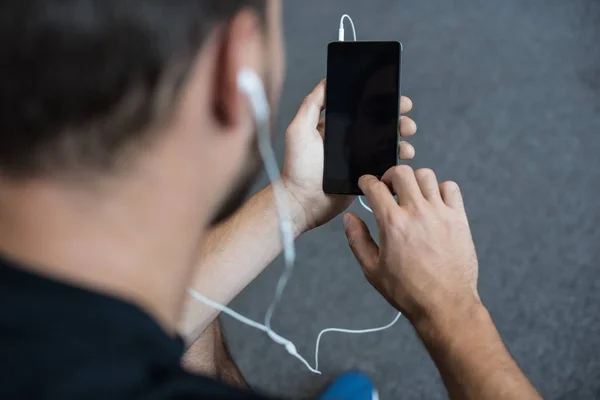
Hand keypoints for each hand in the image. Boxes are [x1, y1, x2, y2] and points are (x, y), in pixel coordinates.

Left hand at [282, 80, 417, 232]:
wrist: (302, 202)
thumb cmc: (296, 167)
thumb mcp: (298, 130)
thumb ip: (311, 106)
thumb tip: (326, 81)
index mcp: (335, 126)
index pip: (361, 108)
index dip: (379, 100)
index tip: (394, 93)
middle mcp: (349, 140)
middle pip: (379, 124)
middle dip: (397, 118)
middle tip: (406, 119)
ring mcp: (359, 158)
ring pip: (387, 143)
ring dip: (401, 138)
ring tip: (406, 138)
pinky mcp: (366, 176)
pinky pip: (386, 165)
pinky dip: (398, 160)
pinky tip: (403, 157)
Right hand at [342, 166, 479, 324]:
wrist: (445, 305)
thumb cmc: (408, 291)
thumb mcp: (372, 269)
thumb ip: (357, 239)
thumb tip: (349, 219)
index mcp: (392, 223)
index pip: (375, 186)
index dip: (366, 181)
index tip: (366, 184)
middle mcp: (417, 212)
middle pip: (402, 172)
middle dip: (390, 176)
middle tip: (388, 188)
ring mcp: (440, 213)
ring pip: (427, 175)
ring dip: (415, 181)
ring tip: (411, 195)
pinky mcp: (459, 219)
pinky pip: (451, 188)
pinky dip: (440, 190)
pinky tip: (433, 203)